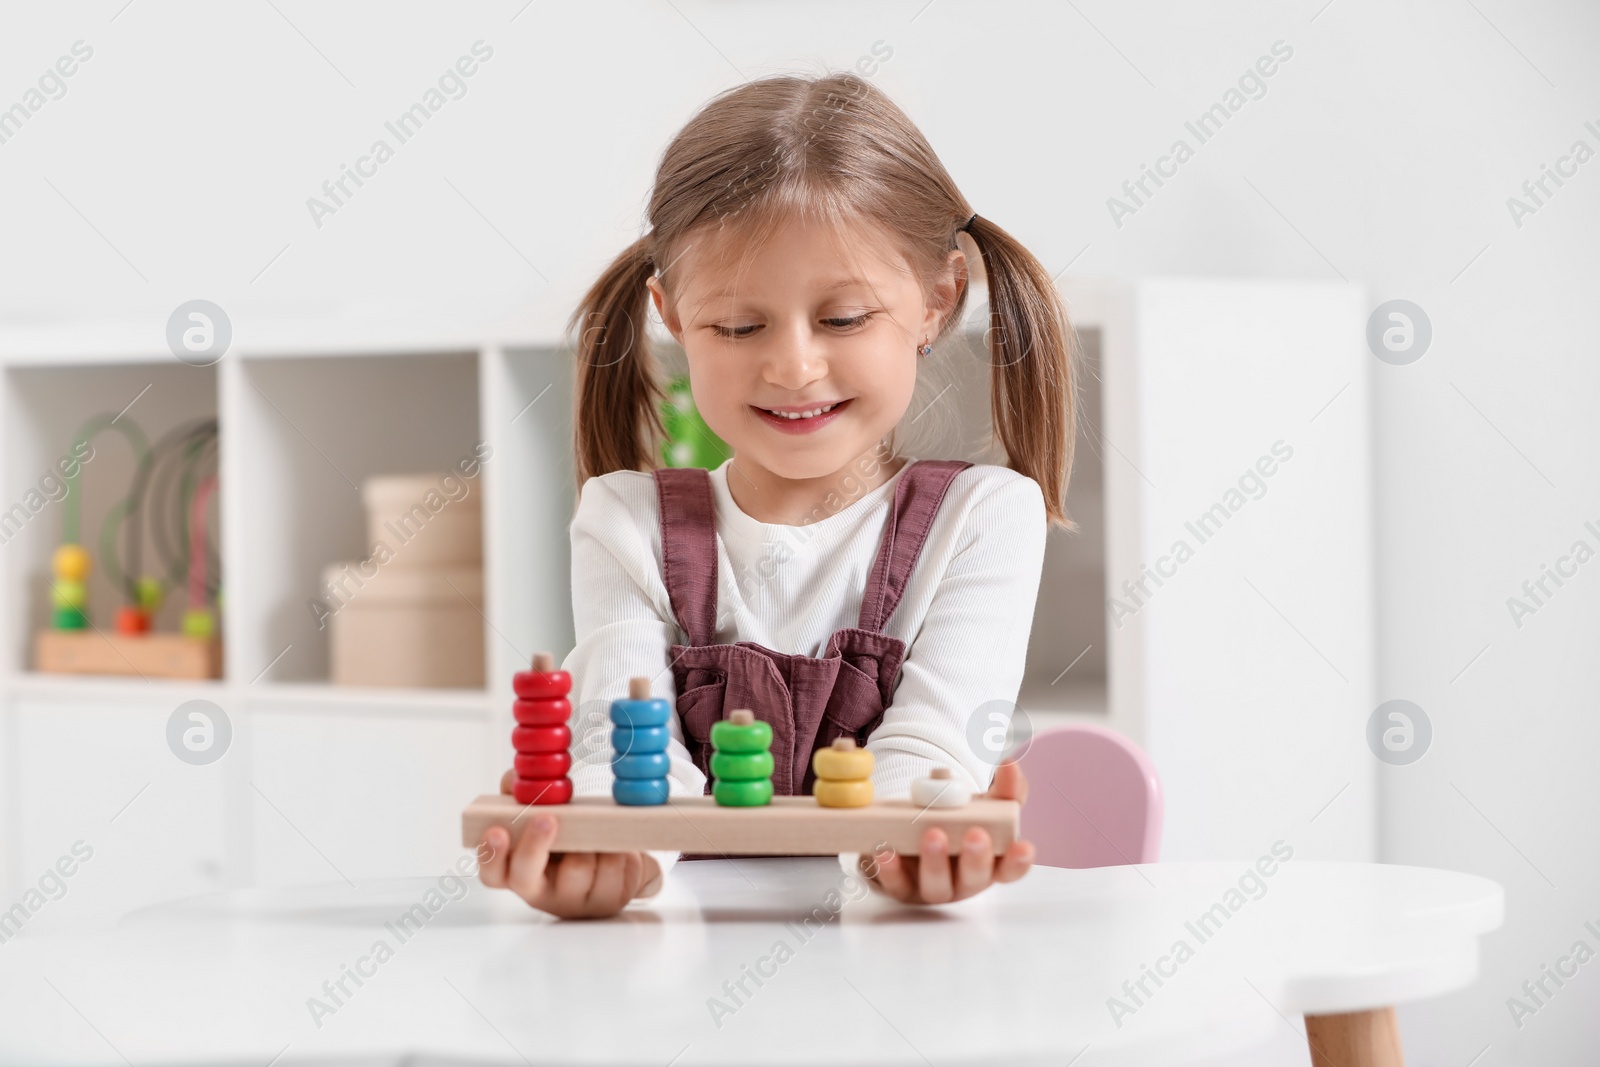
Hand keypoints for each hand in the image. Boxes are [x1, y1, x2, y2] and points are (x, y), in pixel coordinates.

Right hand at [477, 768, 662, 919]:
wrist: (614, 858)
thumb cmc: (569, 836)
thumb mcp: (544, 815)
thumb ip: (522, 795)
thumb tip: (514, 781)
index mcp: (517, 872)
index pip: (492, 873)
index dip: (491, 855)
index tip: (497, 830)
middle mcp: (541, 892)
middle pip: (526, 877)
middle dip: (534, 846)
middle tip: (547, 819)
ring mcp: (574, 901)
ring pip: (580, 865)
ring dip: (591, 839)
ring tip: (598, 828)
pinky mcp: (608, 901)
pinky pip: (614, 867)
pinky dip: (618, 846)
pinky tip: (618, 844)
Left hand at [858, 760, 1034, 904]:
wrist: (914, 831)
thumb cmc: (958, 821)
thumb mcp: (983, 802)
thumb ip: (1003, 787)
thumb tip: (1010, 765)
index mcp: (991, 862)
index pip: (1010, 869)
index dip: (1019, 861)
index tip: (1023, 846)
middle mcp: (965, 881)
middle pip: (974, 879)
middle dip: (976, 859)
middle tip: (975, 834)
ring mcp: (934, 887)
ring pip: (937, 886)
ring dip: (935, 862)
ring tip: (933, 834)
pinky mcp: (903, 888)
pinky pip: (897, 884)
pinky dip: (891, 869)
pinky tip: (886, 850)